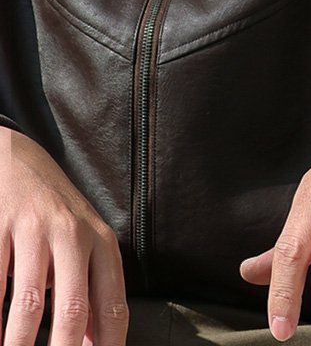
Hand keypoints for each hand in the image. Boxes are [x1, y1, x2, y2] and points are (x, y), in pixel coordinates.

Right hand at [0, 126, 129, 345]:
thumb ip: (93, 290)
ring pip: (27, 304)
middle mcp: (73, 235)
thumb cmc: (58, 213)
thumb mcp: (86, 242)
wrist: (19, 160)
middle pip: (72, 309)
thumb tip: (97, 343)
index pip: (113, 306)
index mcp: (103, 243)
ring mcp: (35, 230)